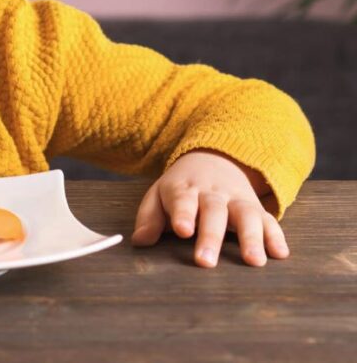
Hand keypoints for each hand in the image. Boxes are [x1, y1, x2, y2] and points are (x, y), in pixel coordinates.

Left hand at [130, 148, 289, 267]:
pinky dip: (276, 236)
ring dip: (251, 237)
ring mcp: (237, 199)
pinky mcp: (257, 208)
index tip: (182, 229)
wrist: (214, 158)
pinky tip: (280, 254)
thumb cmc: (181, 188)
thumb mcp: (159, 195)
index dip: (182, 213)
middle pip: (213, 211)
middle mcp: (212, 193)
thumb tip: (140, 241)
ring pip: (245, 215)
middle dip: (210, 236)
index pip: (182, 199)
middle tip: (205, 261)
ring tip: (254, 261)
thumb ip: (149, 218)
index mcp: (184, 189)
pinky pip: (269, 220)